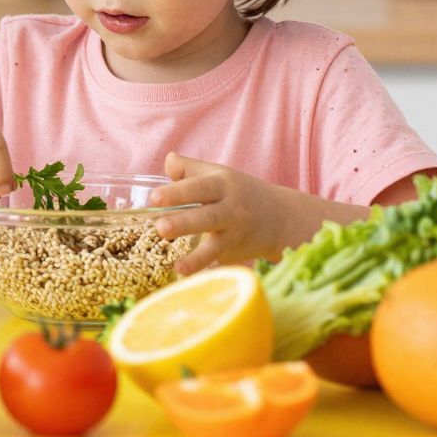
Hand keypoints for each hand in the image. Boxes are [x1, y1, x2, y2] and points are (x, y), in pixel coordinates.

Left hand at [151, 153, 290, 273]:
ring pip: (215, 245)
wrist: (281, 218)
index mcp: (222, 185)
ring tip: (176, 264)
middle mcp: (231, 209)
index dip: (177, 192)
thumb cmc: (239, 192)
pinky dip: (203, 269)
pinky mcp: (235, 253)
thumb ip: (190, 168)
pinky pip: (218, 262)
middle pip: (207, 216)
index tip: (155, 198)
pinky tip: (185, 275)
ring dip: (196, 256)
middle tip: (160, 227)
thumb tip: (168, 160)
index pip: (199, 187)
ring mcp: (235, 234)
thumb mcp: (219, 174)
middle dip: (183, 223)